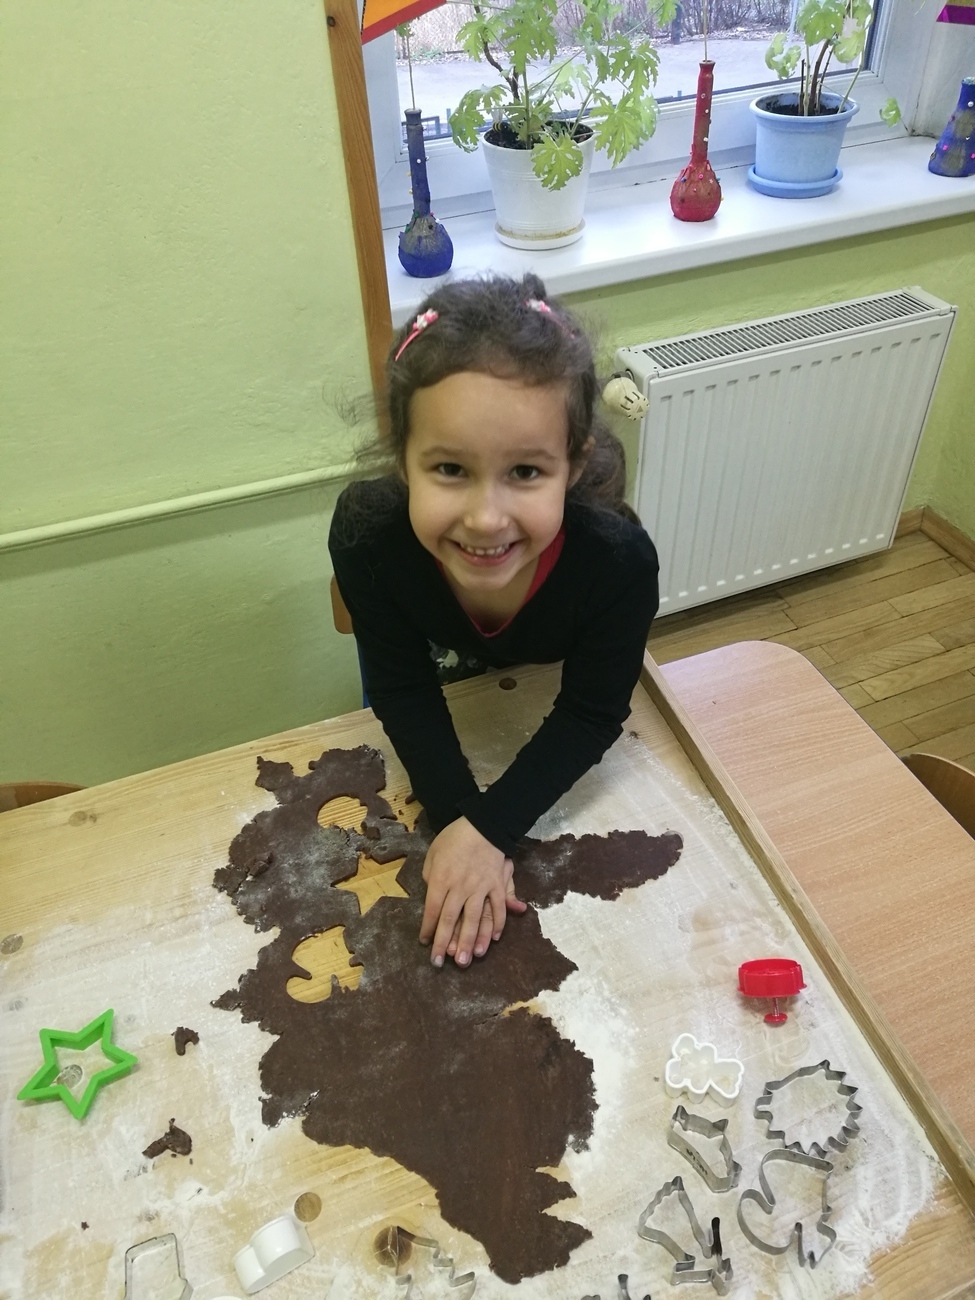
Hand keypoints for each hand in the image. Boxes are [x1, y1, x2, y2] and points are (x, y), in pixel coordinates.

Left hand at [419, 818, 526, 967]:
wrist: (483, 824)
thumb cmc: (453, 838)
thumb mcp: (433, 854)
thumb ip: (430, 877)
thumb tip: (431, 895)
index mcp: (441, 879)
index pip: (432, 910)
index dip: (428, 929)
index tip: (425, 944)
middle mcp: (460, 886)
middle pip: (451, 919)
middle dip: (445, 943)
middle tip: (441, 963)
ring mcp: (481, 886)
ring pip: (475, 919)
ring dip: (471, 941)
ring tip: (469, 959)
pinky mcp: (497, 884)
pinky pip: (498, 908)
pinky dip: (497, 924)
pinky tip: (493, 939)